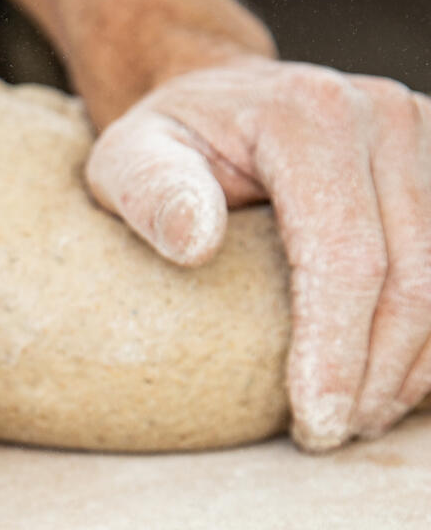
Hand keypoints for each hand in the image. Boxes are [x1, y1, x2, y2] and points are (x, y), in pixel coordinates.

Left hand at [86, 55, 430, 450]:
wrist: (224, 93)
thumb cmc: (174, 142)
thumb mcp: (129, 158)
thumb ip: (152, 194)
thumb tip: (195, 243)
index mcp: (310, 117)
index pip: (346, 256)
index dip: (338, 350)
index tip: (318, 423)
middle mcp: (385, 116)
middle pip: (414, 274)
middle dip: (379, 373)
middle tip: (332, 435)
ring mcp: (427, 133)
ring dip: (415, 363)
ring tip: (361, 417)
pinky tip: (394, 378)